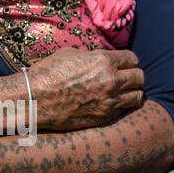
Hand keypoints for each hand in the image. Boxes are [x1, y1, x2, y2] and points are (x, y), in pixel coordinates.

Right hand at [26, 48, 143, 130]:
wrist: (33, 100)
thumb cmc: (48, 73)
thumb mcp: (71, 54)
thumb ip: (94, 56)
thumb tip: (105, 59)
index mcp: (103, 61)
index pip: (133, 59)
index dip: (128, 61)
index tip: (122, 65)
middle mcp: (110, 81)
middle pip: (140, 77)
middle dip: (133, 76)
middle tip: (124, 78)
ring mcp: (108, 102)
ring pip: (137, 96)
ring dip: (131, 93)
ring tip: (121, 92)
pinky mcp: (103, 118)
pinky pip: (124, 110)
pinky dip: (120, 106)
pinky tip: (109, 103)